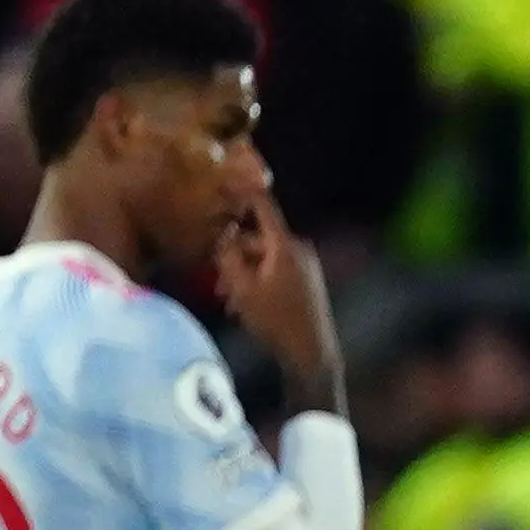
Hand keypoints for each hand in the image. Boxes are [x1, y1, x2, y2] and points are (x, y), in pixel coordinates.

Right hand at [211, 191, 339, 397]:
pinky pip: (277, 273)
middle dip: (235, 257)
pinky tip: (246, 307)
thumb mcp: (242, 289)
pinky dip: (260, 283)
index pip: (263, 207)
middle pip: (258, 241)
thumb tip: (222, 235)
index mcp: (284, 245)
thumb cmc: (275, 321)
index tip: (230, 174)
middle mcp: (299, 250)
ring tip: (230, 301)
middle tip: (217, 282)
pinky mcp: (308, 283)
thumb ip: (228, 257)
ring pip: (265, 260)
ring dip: (244, 275)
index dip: (245, 190)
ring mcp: (306, 267)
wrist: (312, 355)